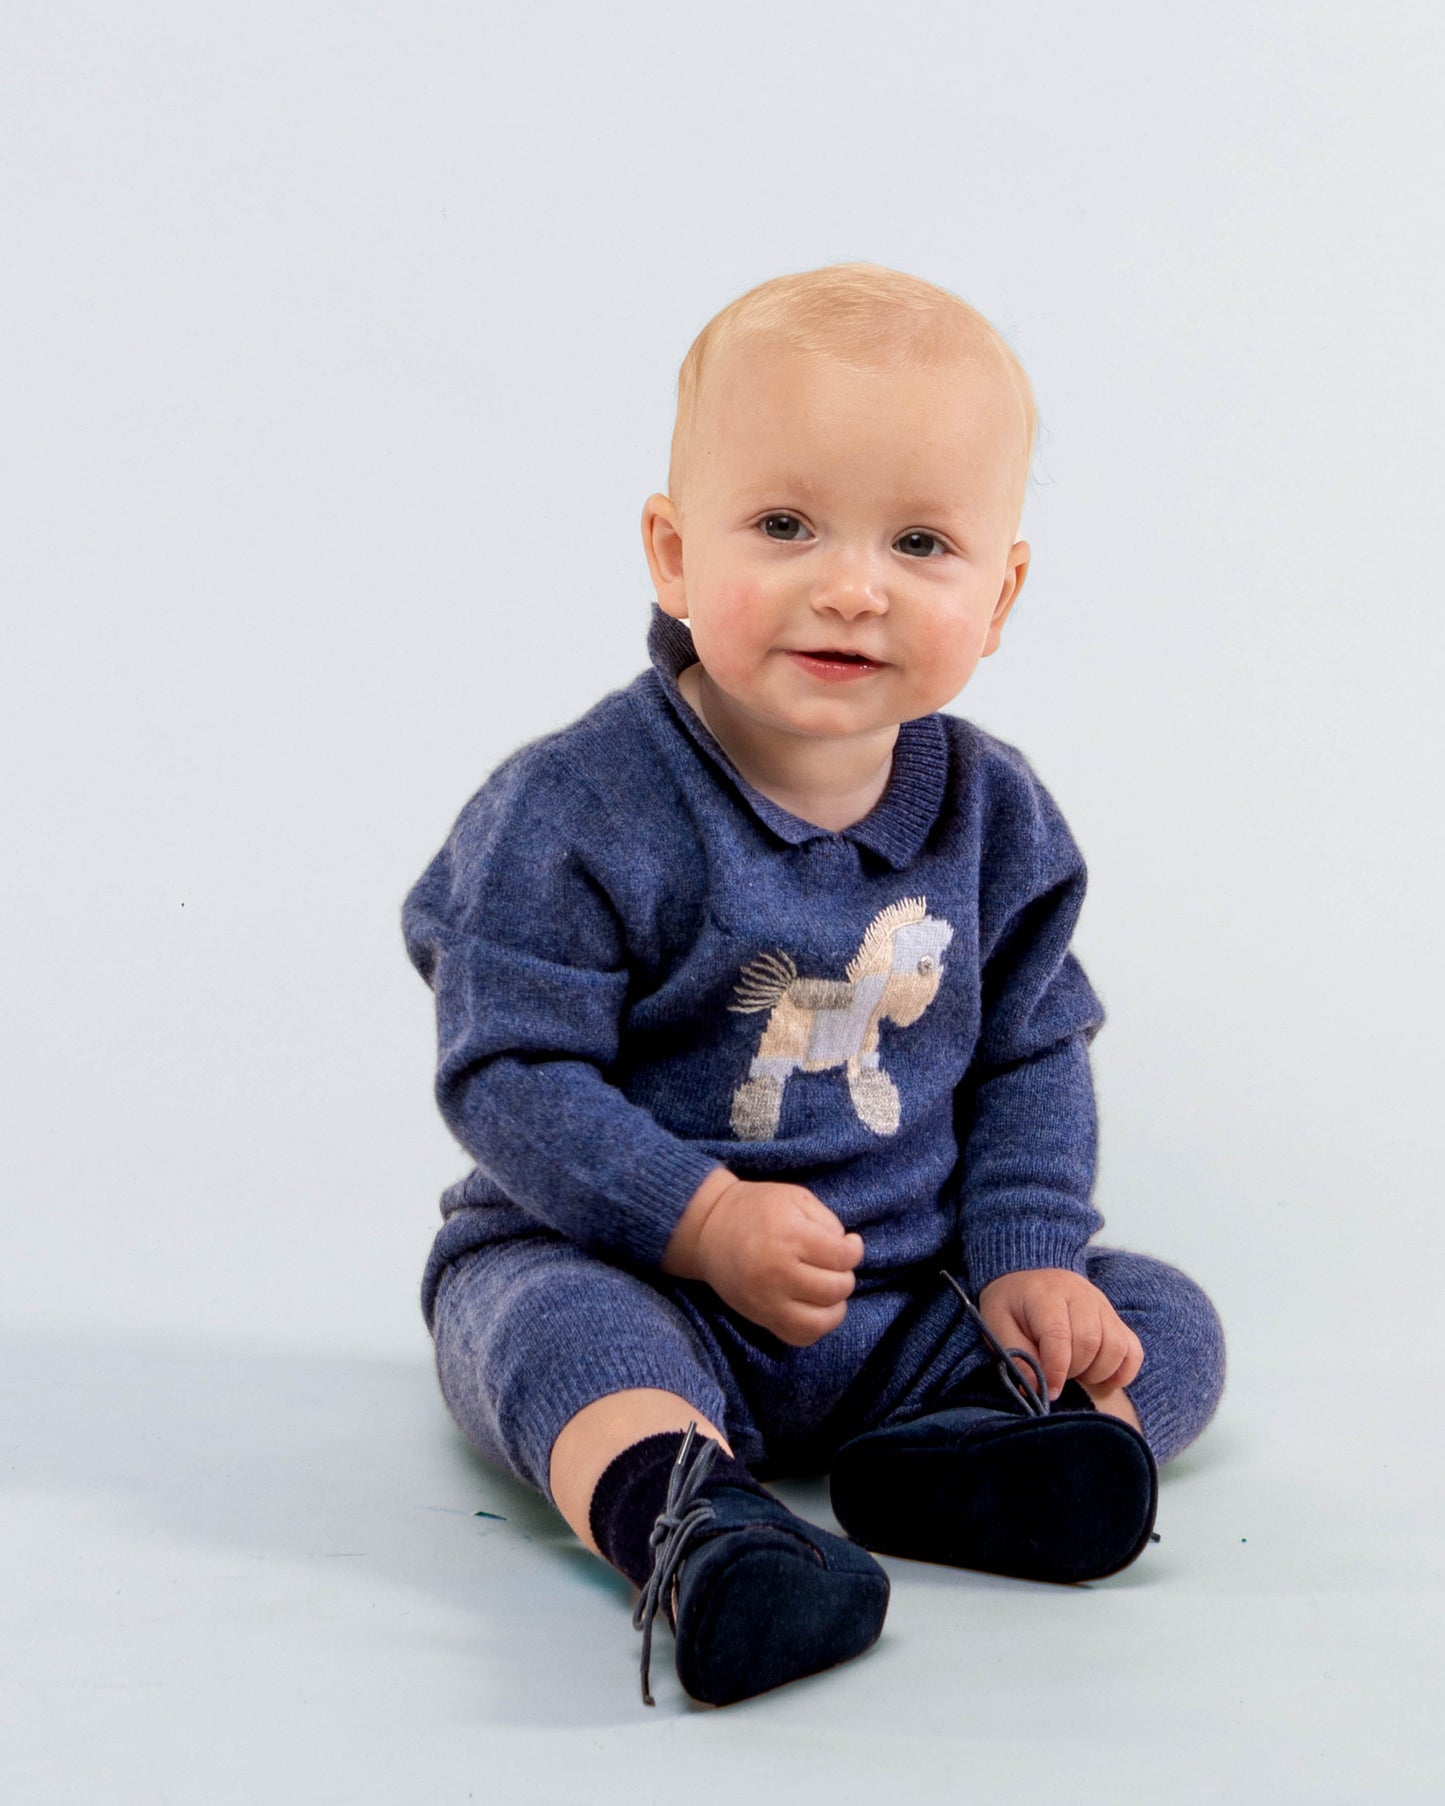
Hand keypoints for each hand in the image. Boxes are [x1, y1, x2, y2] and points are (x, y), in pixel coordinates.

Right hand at [661, 1170, 863, 1346]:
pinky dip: (814, 1327)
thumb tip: (846, 1249)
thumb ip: (827, 1221)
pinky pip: (799, 1337)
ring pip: (821, 1321)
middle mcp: (779, 1272)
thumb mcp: (795, 1197)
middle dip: (845, 1275)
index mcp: (790, 1237)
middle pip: (836, 1288)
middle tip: (834, 1264)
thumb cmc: (756, 1209)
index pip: (842, 1257)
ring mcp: (768, 1300)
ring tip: (828, 1290)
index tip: (849, 1243)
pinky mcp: (761, 1317)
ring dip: (835, 1306)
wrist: (709, 1229)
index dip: (854, 1249)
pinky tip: (813, 1307)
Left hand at [977, 1268, 1142, 1400]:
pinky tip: (1102, 1378)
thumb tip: (1035, 1391)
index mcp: (1046, 1295)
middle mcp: (1080, 1295)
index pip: (1059, 1335)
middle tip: (1057, 1376)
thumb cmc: (1011, 1306)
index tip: (1049, 1392)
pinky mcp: (1116, 1319)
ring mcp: (1103, 1305)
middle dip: (1074, 1370)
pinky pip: (1133, 1350)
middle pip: (1090, 1342)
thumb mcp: (997, 1325)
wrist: (1029, 1278)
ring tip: (1076, 1373)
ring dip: (1098, 1372)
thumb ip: (1014, 1356)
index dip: (1056, 1370)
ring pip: (1116, 1347)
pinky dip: (1123, 1372)